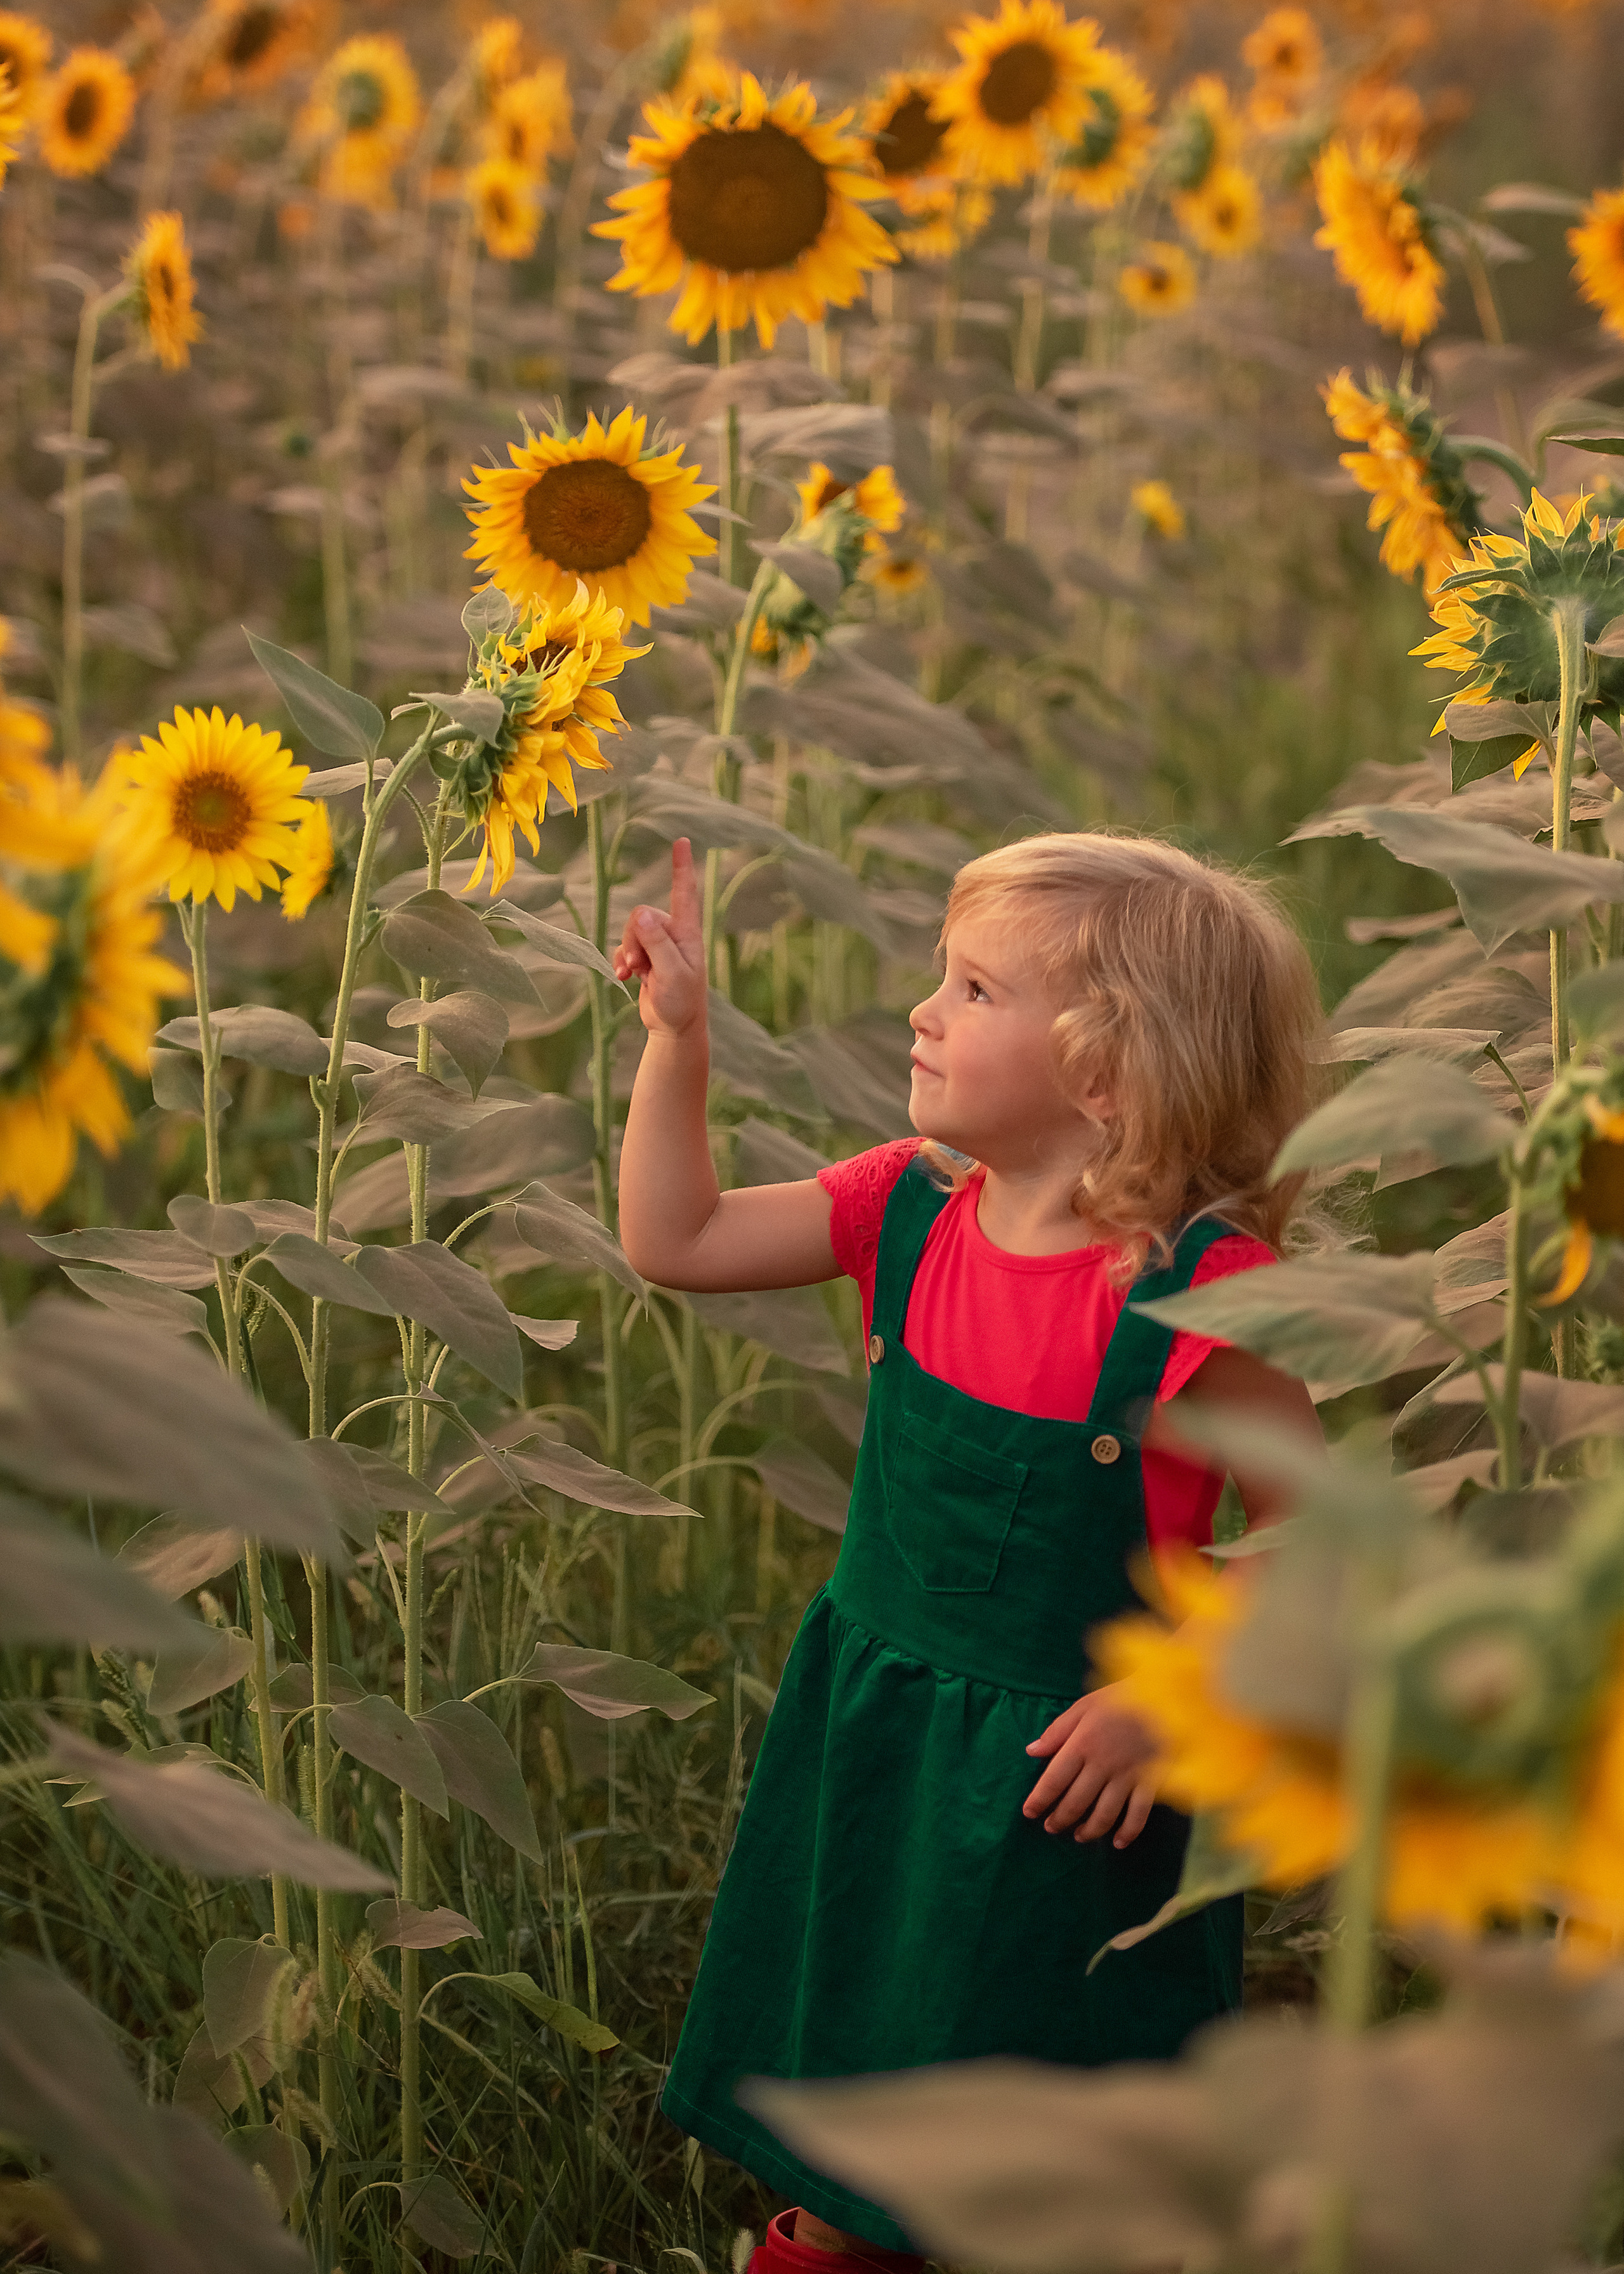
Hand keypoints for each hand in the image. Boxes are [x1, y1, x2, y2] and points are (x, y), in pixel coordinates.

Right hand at [611, 837, 706, 1040]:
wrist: (675, 1028)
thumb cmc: (681, 1002)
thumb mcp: (672, 972)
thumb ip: (657, 942)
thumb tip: (641, 913)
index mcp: (687, 933)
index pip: (684, 893)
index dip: (681, 867)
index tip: (682, 841)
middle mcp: (673, 934)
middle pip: (642, 916)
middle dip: (634, 939)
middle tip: (640, 965)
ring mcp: (658, 945)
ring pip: (630, 930)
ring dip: (627, 951)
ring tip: (636, 973)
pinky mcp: (645, 958)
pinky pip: (623, 947)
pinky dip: (620, 960)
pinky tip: (625, 977)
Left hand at [1022, 1684, 1158, 1848]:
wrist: (1169, 1696)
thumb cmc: (1122, 1697)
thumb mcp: (1085, 1705)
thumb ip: (1057, 1730)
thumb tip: (1031, 1751)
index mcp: (1082, 1744)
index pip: (1054, 1781)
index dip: (1039, 1800)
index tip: (1029, 1812)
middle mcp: (1102, 1765)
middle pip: (1076, 1802)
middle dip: (1060, 1819)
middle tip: (1050, 1827)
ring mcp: (1128, 1777)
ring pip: (1104, 1815)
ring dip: (1089, 1830)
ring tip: (1078, 1836)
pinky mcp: (1150, 1782)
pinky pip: (1138, 1815)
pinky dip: (1128, 1832)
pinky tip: (1118, 1843)